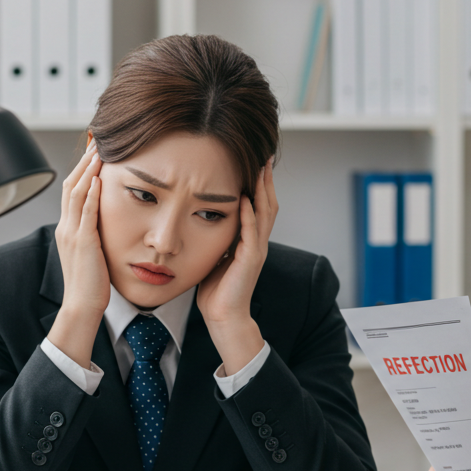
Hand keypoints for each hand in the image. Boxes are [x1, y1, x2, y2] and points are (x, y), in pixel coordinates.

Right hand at [48, 139, 108, 366]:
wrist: (82, 306)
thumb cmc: (92, 284)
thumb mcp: (92, 255)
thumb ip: (95, 236)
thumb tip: (106, 225)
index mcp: (68, 229)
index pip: (72, 192)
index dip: (83, 171)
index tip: (95, 154)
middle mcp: (66, 227)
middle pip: (71, 185)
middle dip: (84, 162)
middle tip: (97, 142)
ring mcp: (72, 234)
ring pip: (77, 193)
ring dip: (88, 170)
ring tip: (99, 151)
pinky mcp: (83, 243)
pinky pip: (86, 212)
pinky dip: (92, 193)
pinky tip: (100, 178)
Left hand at [197, 158, 276, 374]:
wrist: (223, 316)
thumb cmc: (216, 289)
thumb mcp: (215, 253)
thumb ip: (216, 235)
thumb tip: (202, 216)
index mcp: (249, 239)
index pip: (258, 204)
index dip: (258, 182)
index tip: (254, 159)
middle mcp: (258, 241)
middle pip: (268, 202)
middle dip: (266, 178)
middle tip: (264, 154)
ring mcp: (256, 250)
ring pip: (265, 213)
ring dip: (262, 190)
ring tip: (260, 168)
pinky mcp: (250, 260)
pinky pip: (252, 233)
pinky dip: (249, 215)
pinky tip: (245, 198)